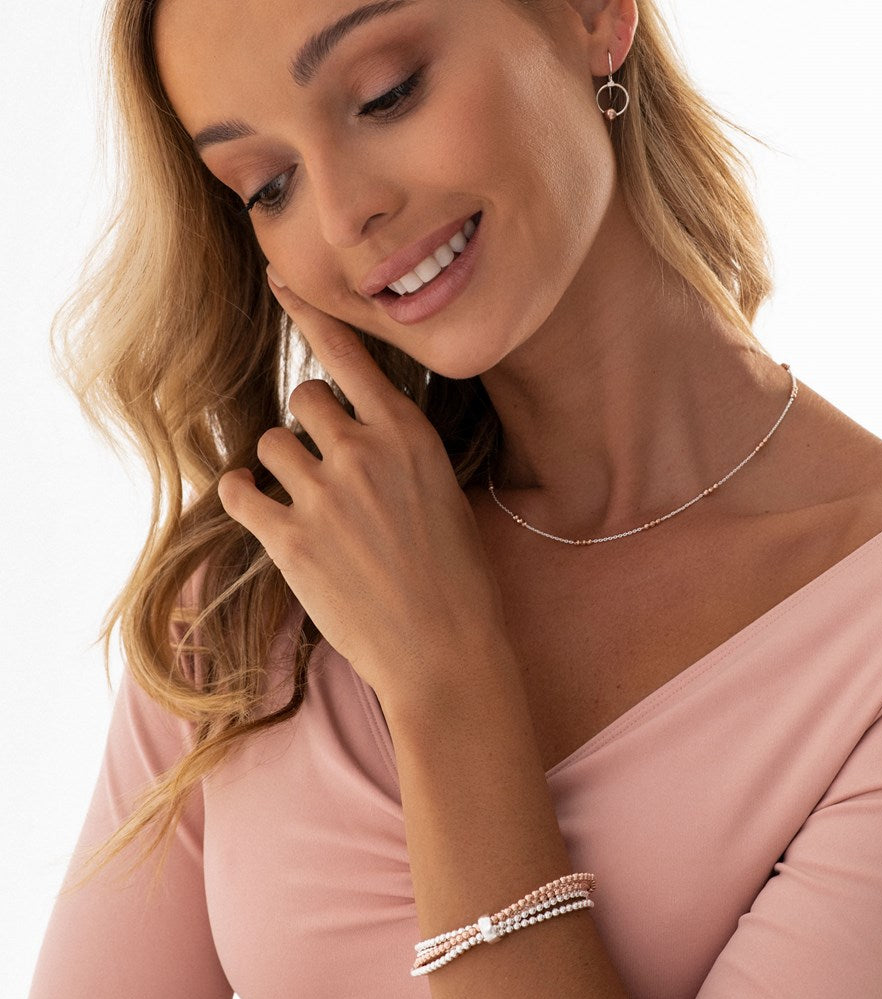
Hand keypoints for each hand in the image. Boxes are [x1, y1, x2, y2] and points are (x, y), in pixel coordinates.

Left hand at [217, 268, 507, 702]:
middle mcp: (364, 452)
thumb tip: (363, 431)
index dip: (313, 313)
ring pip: (270, 442)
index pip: (350, 355)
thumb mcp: (444, 493)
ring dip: (278, 465)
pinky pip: (238, 490)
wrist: (446, 650)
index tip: (282, 280)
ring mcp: (324, 495)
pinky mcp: (290, 540)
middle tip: (324, 464)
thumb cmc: (458, 577)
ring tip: (301, 499)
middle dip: (310, 425)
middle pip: (306, 398)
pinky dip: (243, 496)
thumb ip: (401, 452)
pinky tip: (261, 511)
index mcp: (408, 435)